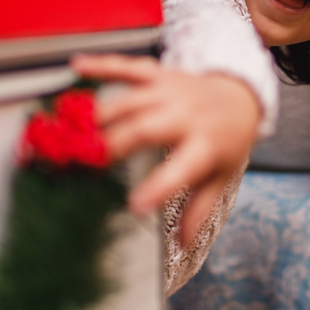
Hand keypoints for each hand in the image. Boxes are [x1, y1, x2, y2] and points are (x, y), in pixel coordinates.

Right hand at [70, 53, 260, 245]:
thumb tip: (182, 243)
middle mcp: (186, 115)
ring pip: (130, 100)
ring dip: (98, 114)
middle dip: (114, 144)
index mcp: (205, 145)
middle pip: (146, 128)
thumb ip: (200, 210)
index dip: (157, 187)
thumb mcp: (220, 178)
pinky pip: (128, 67)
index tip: (134, 205)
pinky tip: (77, 67)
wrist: (240, 98)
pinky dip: (102, 66)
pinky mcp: (159, 74)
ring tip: (70, 130)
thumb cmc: (226, 142)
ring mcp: (171, 91)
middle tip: (84, 163)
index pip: (181, 169)